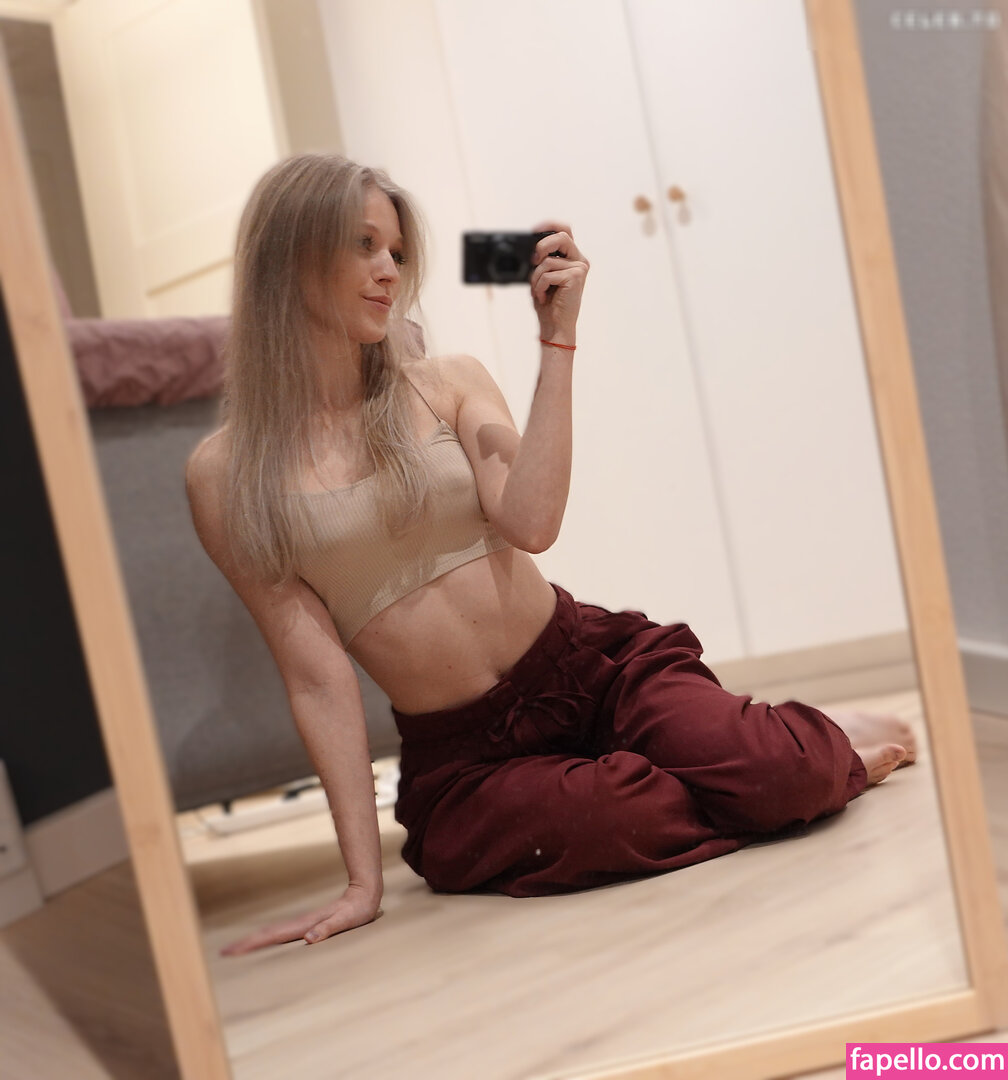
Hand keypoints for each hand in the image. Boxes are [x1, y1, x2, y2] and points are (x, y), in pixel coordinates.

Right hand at [220, 882, 382, 955]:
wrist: (364, 894)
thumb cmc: (357, 911)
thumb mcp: (345, 921)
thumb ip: (328, 928)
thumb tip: (308, 938)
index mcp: (305, 925)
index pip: (273, 936)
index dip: (253, 944)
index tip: (233, 950)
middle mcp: (300, 924)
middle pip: (267, 934)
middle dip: (245, 944)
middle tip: (224, 953)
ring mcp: (302, 925)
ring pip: (272, 934)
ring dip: (253, 942)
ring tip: (236, 950)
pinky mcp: (308, 926)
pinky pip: (282, 936)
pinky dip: (268, 941)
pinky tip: (263, 946)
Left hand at [529, 223, 589, 345]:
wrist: (555, 325)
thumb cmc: (549, 303)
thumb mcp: (541, 277)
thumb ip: (540, 261)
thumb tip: (529, 249)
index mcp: (571, 258)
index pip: (564, 231)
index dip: (550, 225)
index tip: (534, 230)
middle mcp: (579, 260)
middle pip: (561, 236)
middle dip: (542, 246)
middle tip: (533, 260)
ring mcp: (579, 268)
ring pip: (548, 261)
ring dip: (535, 278)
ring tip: (538, 291)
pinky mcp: (576, 277)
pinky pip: (548, 274)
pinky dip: (539, 286)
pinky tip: (542, 297)